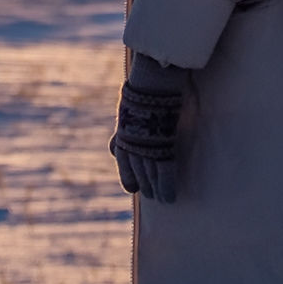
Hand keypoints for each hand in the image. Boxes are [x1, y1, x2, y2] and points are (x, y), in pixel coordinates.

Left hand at [110, 52, 190, 202]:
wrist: (151, 83)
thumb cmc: (143, 92)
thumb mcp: (128, 111)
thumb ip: (122, 131)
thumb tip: (112, 146)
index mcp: (122, 136)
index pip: (123, 164)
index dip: (129, 178)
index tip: (133, 189)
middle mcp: (131, 146)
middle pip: (138, 172)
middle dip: (144, 185)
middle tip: (151, 195)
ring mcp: (146, 149)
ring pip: (150, 176)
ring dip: (155, 190)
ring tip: (160, 199)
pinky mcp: (162, 149)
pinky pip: (165, 174)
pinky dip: (167, 188)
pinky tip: (170, 198)